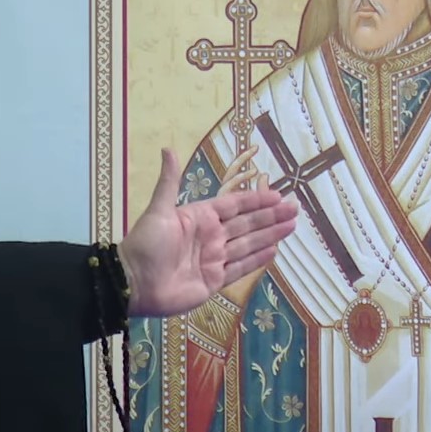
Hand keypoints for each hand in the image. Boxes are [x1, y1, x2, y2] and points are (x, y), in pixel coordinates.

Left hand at [120, 147, 298, 317]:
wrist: (135, 282)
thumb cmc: (146, 244)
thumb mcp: (158, 210)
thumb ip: (169, 182)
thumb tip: (167, 149)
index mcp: (198, 218)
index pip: (233, 205)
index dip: (255, 200)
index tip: (278, 194)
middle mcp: (209, 237)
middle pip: (246, 224)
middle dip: (270, 216)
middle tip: (295, 208)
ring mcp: (213, 259)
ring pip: (248, 244)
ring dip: (270, 235)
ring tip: (292, 225)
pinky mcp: (214, 281)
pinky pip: (241, 267)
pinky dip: (257, 259)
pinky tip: (274, 250)